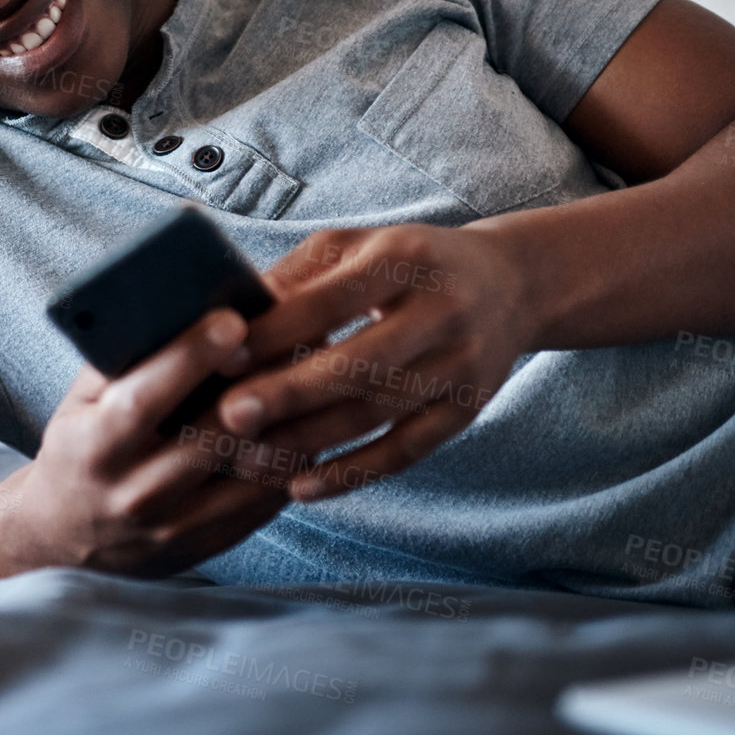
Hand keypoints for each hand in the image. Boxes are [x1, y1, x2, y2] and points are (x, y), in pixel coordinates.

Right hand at [5, 307, 288, 577]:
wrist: (66, 539)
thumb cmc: (78, 450)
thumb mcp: (78, 405)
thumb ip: (119, 364)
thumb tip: (177, 306)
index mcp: (93, 449)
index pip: (144, 399)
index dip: (190, 358)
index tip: (231, 319)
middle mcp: (133, 494)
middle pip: (210, 436)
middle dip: (257, 384)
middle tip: (298, 337)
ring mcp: (174, 528)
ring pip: (250, 472)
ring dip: (288, 422)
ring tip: (313, 376)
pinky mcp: (207, 546)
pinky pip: (264, 499)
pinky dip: (290, 459)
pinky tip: (305, 423)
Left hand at [215, 223, 534, 503]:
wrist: (512, 284)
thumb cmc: (405, 261)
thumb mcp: (356, 246)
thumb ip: (295, 277)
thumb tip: (228, 320)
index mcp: (405, 257)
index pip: (331, 301)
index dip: (276, 332)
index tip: (222, 357)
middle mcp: (442, 311)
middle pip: (359, 364)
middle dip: (289, 394)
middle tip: (228, 417)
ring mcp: (461, 365)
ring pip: (378, 414)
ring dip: (309, 442)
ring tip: (247, 460)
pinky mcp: (468, 409)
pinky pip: (406, 451)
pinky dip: (351, 474)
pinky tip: (300, 488)